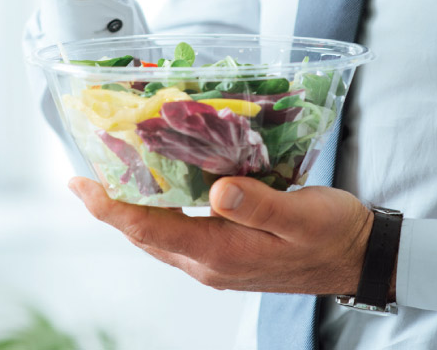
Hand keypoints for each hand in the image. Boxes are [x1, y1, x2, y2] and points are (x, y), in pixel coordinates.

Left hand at [69, 176, 376, 294]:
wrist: (355, 256)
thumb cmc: (332, 233)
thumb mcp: (301, 216)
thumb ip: (259, 206)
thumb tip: (217, 192)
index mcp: (221, 253)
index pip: (151, 230)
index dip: (112, 208)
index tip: (81, 184)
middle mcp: (209, 261)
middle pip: (145, 234)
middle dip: (110, 207)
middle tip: (84, 175)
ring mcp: (216, 259)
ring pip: (159, 234)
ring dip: (130, 208)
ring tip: (110, 177)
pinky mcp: (226, 250)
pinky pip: (178, 230)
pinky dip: (158, 209)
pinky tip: (156, 188)